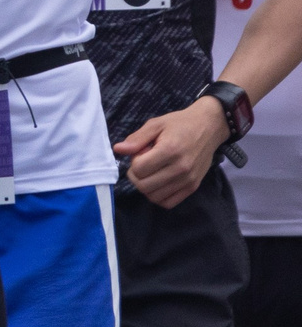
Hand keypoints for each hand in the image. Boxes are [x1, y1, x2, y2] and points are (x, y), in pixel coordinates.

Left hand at [115, 98, 230, 207]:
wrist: (209, 128)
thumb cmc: (179, 124)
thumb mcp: (155, 124)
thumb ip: (136, 139)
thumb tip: (118, 150)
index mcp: (169, 150)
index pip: (139, 169)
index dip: (133, 162)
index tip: (140, 154)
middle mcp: (180, 168)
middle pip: (144, 186)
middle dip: (136, 176)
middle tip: (142, 164)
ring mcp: (188, 180)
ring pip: (155, 197)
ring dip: (146, 187)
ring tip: (151, 172)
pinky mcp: (193, 187)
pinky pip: (169, 203)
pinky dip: (158, 196)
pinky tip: (158, 183)